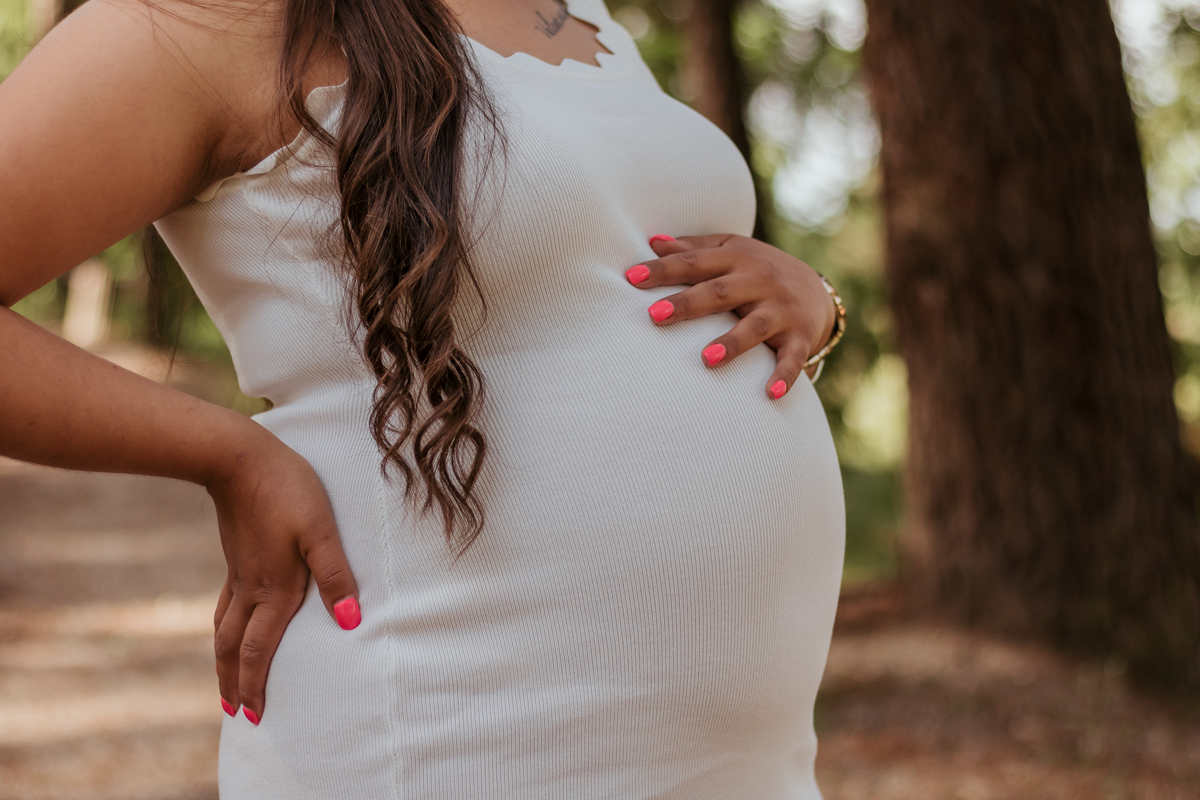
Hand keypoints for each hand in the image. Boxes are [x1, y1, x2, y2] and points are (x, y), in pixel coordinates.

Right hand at [206, 431, 359, 724]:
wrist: (236, 458)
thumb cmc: (287, 490)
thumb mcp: (321, 530)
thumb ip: (335, 576)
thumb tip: (350, 623)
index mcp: (274, 589)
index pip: (260, 650)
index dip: (256, 684)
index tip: (254, 716)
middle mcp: (252, 587)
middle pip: (234, 647)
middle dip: (234, 683)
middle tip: (234, 714)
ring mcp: (239, 571)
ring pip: (224, 627)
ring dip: (224, 658)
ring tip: (224, 678)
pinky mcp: (236, 554)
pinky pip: (225, 604)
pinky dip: (223, 626)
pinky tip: (230, 620)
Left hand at [625, 234, 836, 397]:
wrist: (817, 288)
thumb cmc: (757, 270)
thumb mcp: (731, 251)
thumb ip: (693, 249)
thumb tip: (653, 241)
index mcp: (737, 258)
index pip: (694, 263)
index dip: (663, 270)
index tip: (631, 278)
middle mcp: (759, 281)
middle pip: (720, 292)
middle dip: (688, 304)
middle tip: (655, 316)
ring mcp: (781, 310)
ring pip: (755, 326)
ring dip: (732, 343)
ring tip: (706, 360)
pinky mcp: (799, 336)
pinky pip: (792, 357)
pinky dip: (785, 375)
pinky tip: (771, 393)